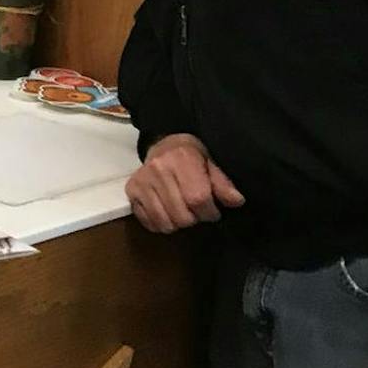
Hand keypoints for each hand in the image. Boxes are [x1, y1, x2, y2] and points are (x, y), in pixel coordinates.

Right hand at [124, 134, 243, 232]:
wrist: (162, 144)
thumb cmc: (191, 155)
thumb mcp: (211, 162)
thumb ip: (223, 183)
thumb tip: (236, 201)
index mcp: (181, 158)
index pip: (198, 198)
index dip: (210, 212)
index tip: (213, 210)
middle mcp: (158, 168)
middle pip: (181, 215)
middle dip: (194, 219)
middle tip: (197, 210)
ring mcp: (142, 180)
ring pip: (165, 223)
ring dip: (178, 223)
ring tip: (182, 210)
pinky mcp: (131, 191)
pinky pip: (148, 222)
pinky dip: (160, 223)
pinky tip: (167, 212)